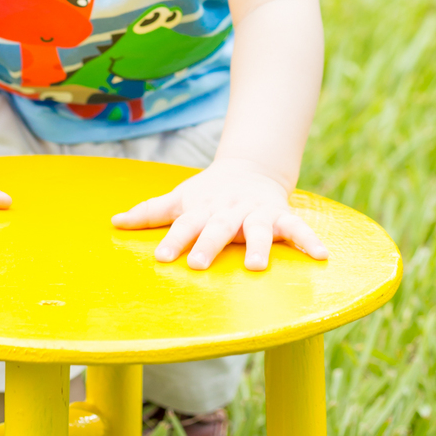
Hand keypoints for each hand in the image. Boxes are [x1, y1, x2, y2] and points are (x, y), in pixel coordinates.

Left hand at [111, 160, 327, 270]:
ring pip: (258, 229)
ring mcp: (256, 213)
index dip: (174, 240)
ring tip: (256, 267)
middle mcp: (229, 211)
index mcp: (203, 208)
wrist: (249, 168)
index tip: (162, 258)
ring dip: (258, 246)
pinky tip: (322, 256)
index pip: (185, 224)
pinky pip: (298, 228)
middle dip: (209, 245)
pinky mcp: (281, 215)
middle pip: (218, 228)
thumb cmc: (207, 193)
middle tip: (198, 265)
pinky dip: (311, 240)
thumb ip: (150, 213)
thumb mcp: (180, 199)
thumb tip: (113, 222)